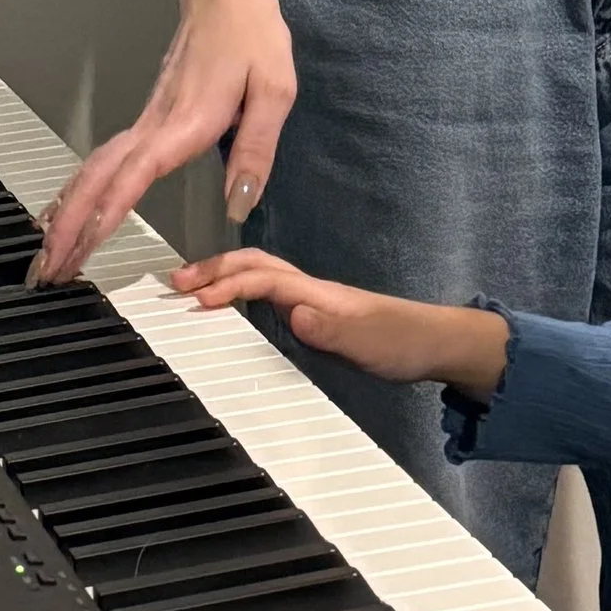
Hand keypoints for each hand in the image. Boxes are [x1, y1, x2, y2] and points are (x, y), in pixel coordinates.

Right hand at [32, 0, 295, 284]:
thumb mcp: (275, 91)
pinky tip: (70, 206)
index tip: (84, 245)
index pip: (136, 172)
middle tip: (48, 269)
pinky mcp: (149, 115)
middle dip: (68, 224)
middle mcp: (157, 122)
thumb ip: (255, 151)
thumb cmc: (253, 36)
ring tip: (48, 252)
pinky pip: (104, 158)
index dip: (109, 211)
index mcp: (187, 120)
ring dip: (66, 210)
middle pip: (98, 176)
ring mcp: (147, 118)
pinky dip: (80, 187)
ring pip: (93, 167)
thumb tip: (239, 204)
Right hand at [170, 250, 509, 399]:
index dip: (228, 286)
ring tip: (190, 288)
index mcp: (318, 293)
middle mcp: (311, 290)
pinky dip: (240, 290)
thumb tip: (294, 314)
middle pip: (254, 265)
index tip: (196, 300)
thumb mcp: (369, 345)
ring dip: (223, 276)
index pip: (263, 279)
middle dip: (213, 269)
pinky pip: (267, 292)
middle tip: (175, 283)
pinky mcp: (316, 314)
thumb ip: (331, 332)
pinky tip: (230, 304)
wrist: (436, 344)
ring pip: (258, 274)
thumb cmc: (405, 343)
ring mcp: (313, 300)